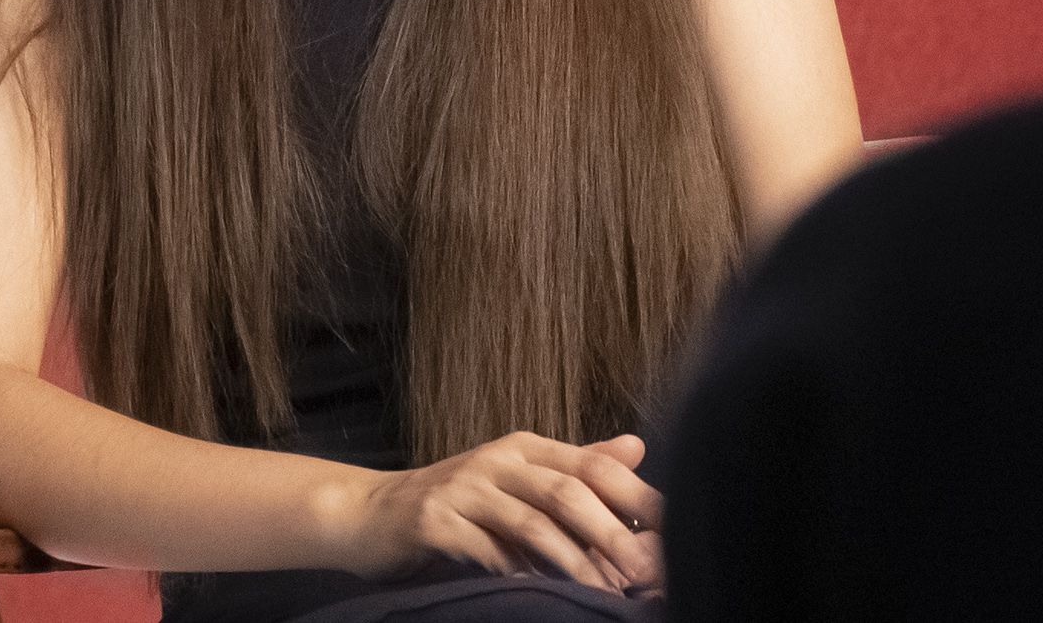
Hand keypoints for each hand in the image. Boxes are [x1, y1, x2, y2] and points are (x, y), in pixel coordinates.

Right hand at [346, 431, 662, 593]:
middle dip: (613, 535)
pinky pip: (487, 551)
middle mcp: (497, 459)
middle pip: (568, 492)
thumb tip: (637, 447)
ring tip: (605, 593)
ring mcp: (464, 487)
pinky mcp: (435, 521)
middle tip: (646, 573)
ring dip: (575, 563)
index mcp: (525, 446)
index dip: (635, 498)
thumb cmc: (458, 503)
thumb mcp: (517, 478)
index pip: (592, 465)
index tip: (669, 534)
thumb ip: (575, 466)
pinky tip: (540, 595)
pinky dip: (518, 576)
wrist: (372, 514)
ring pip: (533, 524)